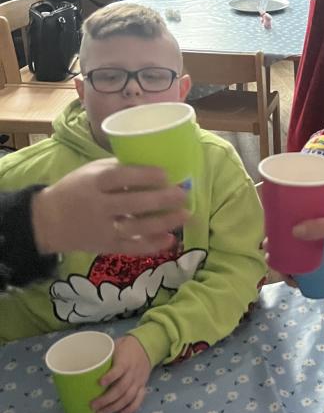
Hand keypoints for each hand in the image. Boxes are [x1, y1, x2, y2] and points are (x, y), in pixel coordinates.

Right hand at [31, 159, 188, 255]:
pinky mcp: (106, 247)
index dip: (143, 176)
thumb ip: (118, 168)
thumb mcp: (90, 172)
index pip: (120, 177)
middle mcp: (98, 207)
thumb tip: (154, 164)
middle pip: (132, 204)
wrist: (48, 221)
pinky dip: (152, 245)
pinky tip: (171, 239)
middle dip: (161, 199)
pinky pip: (132, 248)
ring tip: (185, 215)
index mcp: (93, 183)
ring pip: (136, 227)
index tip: (165, 174)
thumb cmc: (76, 189)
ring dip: (164, 222)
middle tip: (183, 194)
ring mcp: (102, 229)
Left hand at [92, 335, 150, 412]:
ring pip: (128, 397)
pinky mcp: (142, 386)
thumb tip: (83, 365)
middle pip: (121, 388)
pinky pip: (138, 400)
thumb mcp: (115, 345)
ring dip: (114, 407)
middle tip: (93, 406)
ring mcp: (138, 380)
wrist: (146, 346)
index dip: (110, 377)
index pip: (119, 369)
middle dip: (106, 399)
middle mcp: (133, 372)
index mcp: (126, 360)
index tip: (99, 383)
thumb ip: (103, 355)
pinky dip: (131, 409)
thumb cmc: (125, 346)